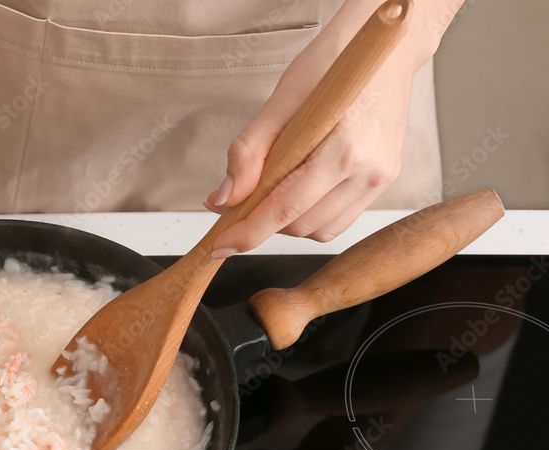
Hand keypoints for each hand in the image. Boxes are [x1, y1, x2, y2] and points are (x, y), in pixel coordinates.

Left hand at [205, 1, 437, 255]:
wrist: (385, 48)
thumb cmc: (334, 65)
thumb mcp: (280, 101)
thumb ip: (248, 154)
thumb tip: (224, 198)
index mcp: (345, 147)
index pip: (286, 208)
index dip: (248, 233)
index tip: (220, 245)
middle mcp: (369, 170)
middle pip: (300, 225)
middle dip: (262, 221)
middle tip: (238, 201)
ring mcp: (381, 178)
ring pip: (319, 230)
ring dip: (287, 222)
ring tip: (274, 187)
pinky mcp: (385, 181)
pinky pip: (339, 220)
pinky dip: (311, 216)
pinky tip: (300, 189)